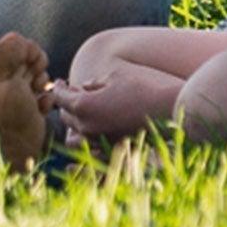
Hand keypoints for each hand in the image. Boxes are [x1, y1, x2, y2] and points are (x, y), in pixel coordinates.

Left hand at [47, 60, 174, 145]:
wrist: (168, 111)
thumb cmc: (142, 88)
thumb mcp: (114, 76)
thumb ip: (94, 82)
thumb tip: (85, 87)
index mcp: (83, 106)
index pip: (60, 97)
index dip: (58, 87)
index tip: (60, 81)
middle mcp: (87, 127)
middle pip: (66, 116)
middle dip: (66, 103)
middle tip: (71, 92)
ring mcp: (99, 141)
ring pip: (76, 134)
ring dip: (75, 121)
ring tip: (83, 109)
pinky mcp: (112, 149)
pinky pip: (91, 144)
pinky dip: (88, 134)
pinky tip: (98, 122)